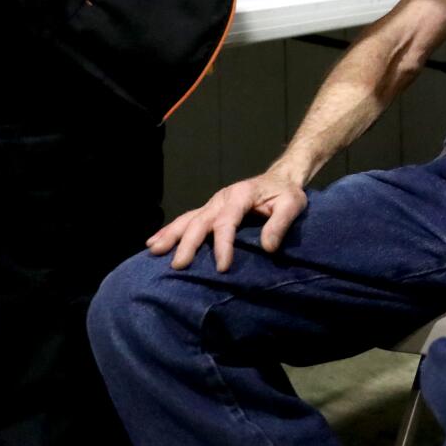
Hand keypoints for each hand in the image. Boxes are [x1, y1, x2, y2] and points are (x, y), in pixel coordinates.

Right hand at [146, 169, 307, 272]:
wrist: (280, 178)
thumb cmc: (286, 193)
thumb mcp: (292, 205)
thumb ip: (280, 224)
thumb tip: (268, 248)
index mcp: (242, 195)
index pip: (228, 222)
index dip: (223, 245)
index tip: (222, 267)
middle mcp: (222, 198)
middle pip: (201, 221)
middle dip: (188, 243)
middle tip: (179, 265)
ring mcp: (213, 203)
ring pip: (188, 219)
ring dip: (171, 235)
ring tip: (155, 251)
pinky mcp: (209, 209)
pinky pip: (186, 219)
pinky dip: (169, 230)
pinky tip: (153, 242)